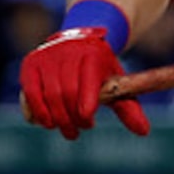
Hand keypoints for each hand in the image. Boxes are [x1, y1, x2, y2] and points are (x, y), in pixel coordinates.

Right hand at [20, 27, 149, 139]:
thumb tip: (144, 132)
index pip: (88, 80)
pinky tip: (46, 123)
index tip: (88, 120)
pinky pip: (30, 93)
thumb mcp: (117, 83)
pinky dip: (37, 111)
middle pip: (67, 92)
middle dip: (72, 117)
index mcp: (93, 55)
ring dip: (57, 119)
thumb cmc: (101, 69)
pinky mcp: (30, 64)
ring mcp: (46, 57)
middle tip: (77, 132)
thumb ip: (128, 107)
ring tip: (67, 130)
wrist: (78, 41)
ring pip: (48, 95)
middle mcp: (67, 53)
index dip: (86, 102)